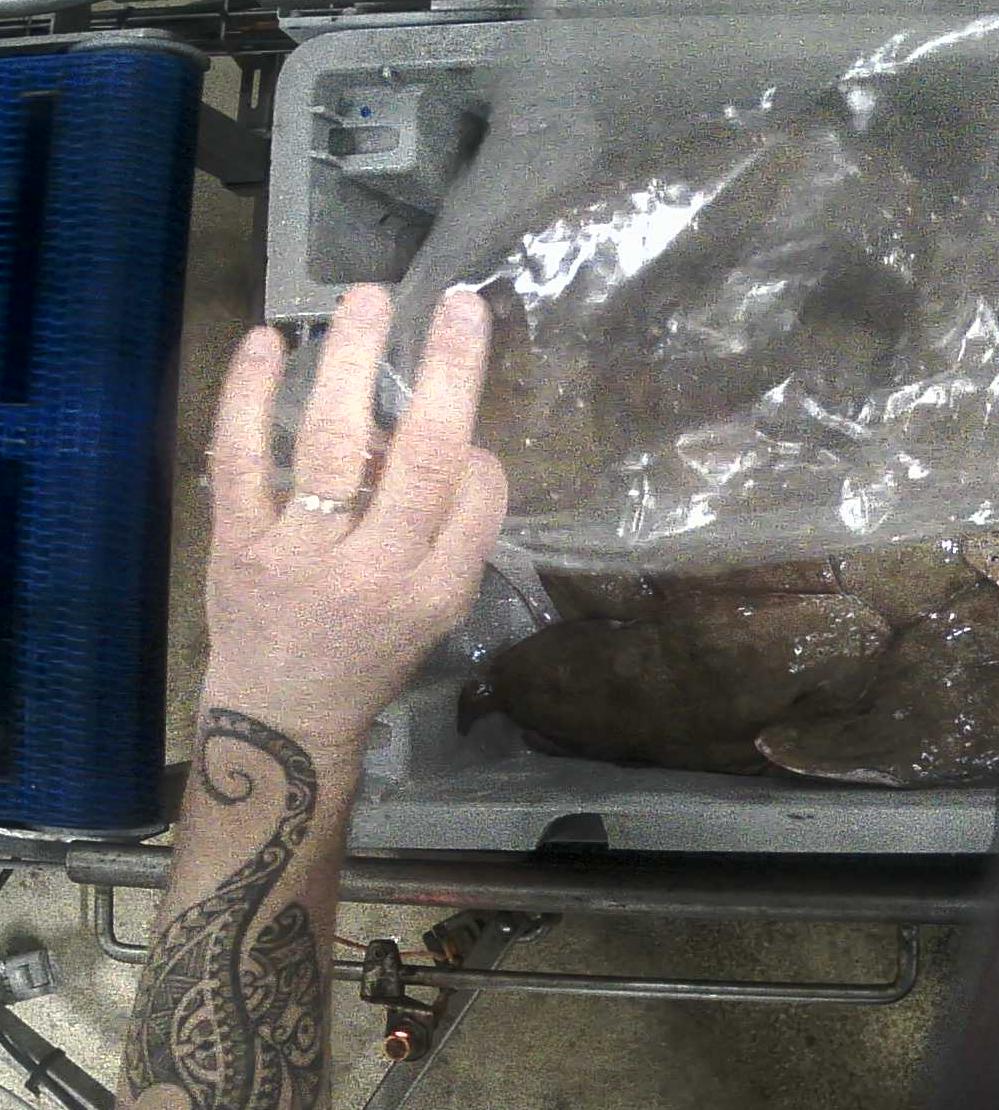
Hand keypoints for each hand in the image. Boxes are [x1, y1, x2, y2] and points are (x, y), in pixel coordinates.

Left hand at [201, 285, 506, 751]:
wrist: (280, 714)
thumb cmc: (372, 655)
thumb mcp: (439, 615)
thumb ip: (456, 537)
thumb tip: (458, 444)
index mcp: (433, 589)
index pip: (476, 496)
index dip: (481, 451)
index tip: (472, 434)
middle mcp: (373, 571)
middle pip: (420, 459)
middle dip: (446, 374)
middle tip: (460, 306)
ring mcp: (299, 553)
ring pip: (332, 445)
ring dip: (351, 363)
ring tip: (369, 300)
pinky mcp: (238, 541)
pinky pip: (241, 458)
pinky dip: (250, 396)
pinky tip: (269, 343)